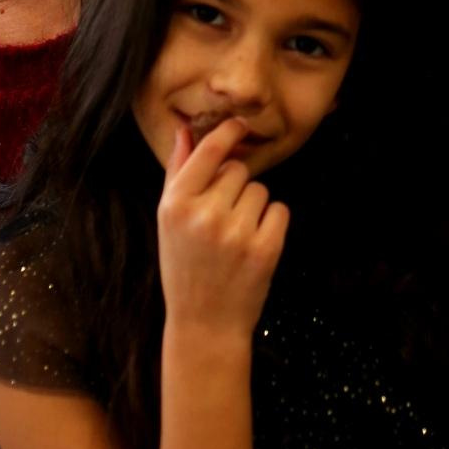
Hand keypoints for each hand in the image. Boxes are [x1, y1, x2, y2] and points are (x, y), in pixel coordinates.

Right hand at [156, 117, 288, 336]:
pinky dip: (272, 224)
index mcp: (175, 205)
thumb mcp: (169, 221)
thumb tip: (186, 128)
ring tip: (234, 237)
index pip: (210, 150)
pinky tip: (253, 246)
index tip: (239, 124)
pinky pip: (280, 210)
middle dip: (235, 188)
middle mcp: (204, 215)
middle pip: (239, 170)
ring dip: (253, 208)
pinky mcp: (265, 248)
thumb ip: (177, 172)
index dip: (228, 132)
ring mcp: (235, 233)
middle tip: (221, 220)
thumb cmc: (184, 266)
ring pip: (260, 190)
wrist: (204, 324)